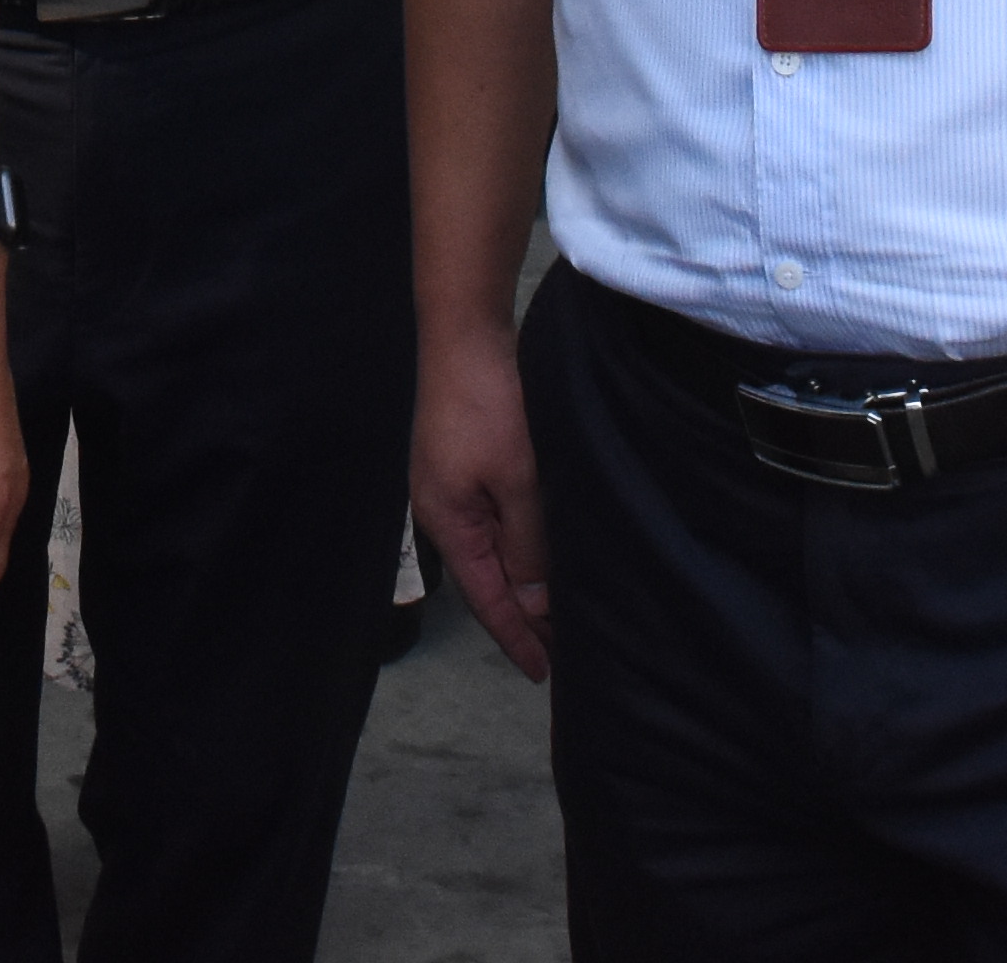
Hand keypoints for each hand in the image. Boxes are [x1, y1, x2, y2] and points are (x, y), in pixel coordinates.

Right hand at [412, 318, 556, 680]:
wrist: (464, 333)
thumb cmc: (489, 407)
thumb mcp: (517, 481)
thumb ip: (528, 544)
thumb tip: (536, 601)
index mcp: (449, 523)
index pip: (487, 599)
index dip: (516, 637)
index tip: (545, 674)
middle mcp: (443, 510)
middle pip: (485, 579)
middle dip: (522, 616)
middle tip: (563, 652)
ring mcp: (450, 484)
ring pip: (492, 550)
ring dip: (523, 582)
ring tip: (558, 612)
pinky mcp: (463, 461)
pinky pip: (494, 521)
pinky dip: (518, 546)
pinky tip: (542, 551)